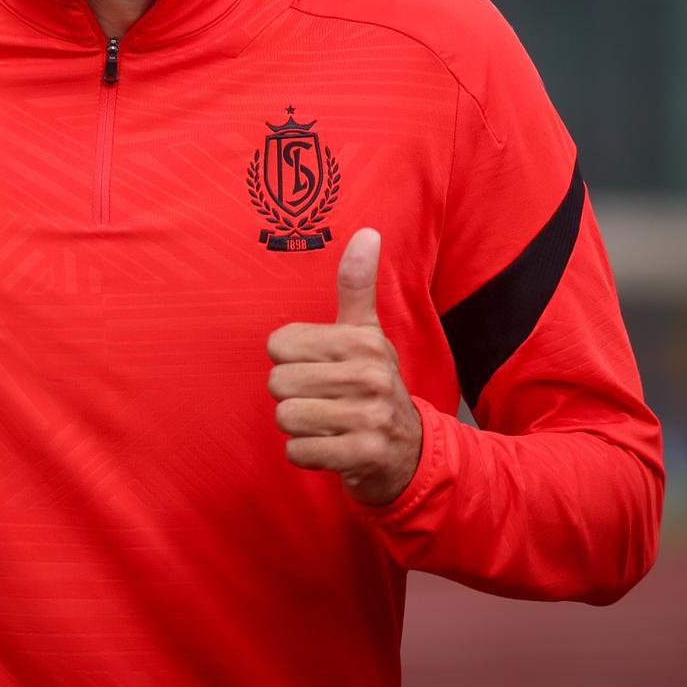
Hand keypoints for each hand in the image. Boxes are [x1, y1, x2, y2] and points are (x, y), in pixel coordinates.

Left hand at [266, 229, 421, 504]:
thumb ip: (357, 285)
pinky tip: (331, 446)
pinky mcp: (363, 454)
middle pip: (277, 382)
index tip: (319, 368)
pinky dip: (306, 454)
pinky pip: (298, 451)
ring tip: (328, 422)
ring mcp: (370, 417)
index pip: (279, 344)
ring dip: (299, 426)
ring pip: (286, 416)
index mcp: (364, 341)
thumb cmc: (371, 384)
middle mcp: (370, 375)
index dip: (290, 360)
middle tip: (323, 400)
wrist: (408, 451)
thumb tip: (367, 231)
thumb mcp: (366, 333)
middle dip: (292, 395)